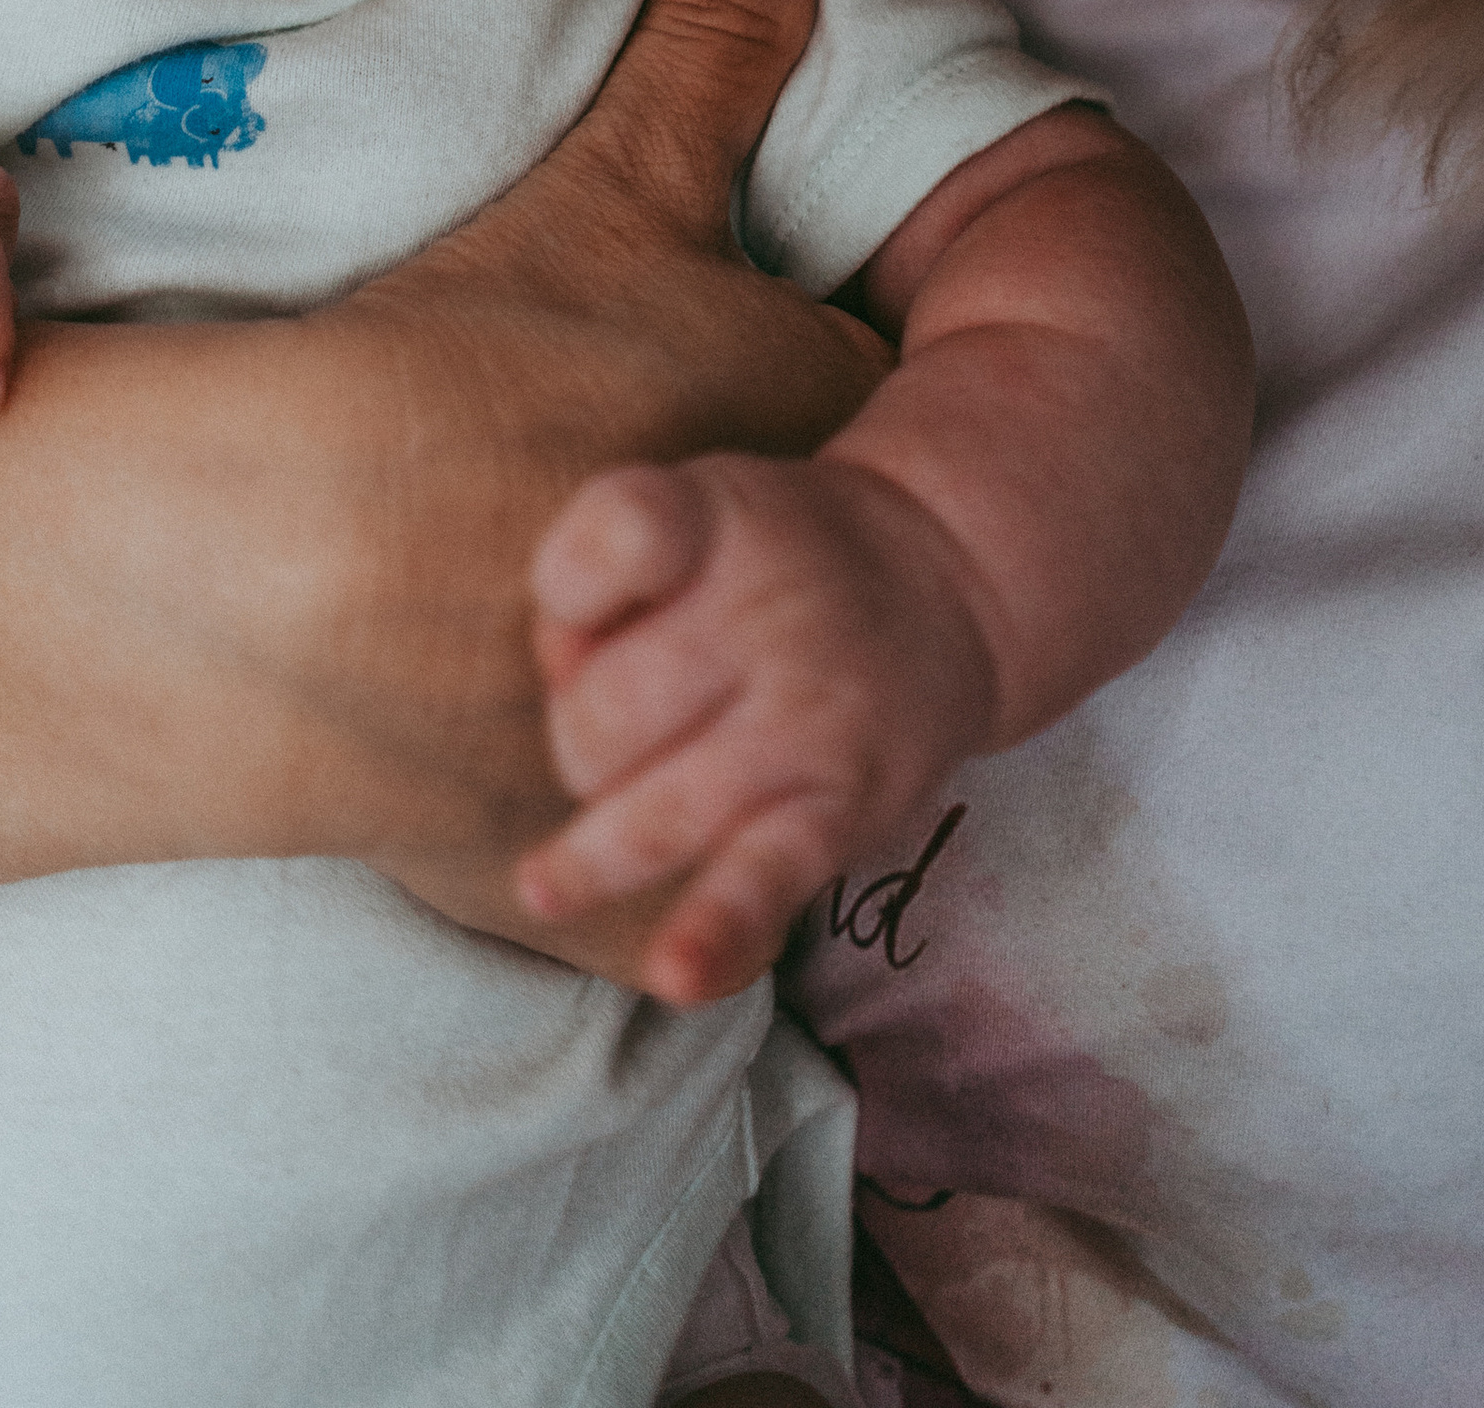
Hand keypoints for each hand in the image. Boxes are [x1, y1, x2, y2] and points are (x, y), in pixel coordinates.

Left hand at [515, 444, 996, 1006]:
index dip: (574, 585)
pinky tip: (676, 975)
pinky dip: (718, 935)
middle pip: (606, 709)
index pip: (622, 534)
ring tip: (543, 885)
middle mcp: (766, 612)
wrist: (940, 584)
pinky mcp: (840, 812)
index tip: (573, 605)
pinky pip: (765, 881)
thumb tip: (560, 680)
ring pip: (661, 808)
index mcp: (713, 519)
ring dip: (594, 854)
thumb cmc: (766, 553)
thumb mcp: (689, 508)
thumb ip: (599, 578)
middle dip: (577, 735)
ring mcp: (808, 719)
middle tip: (617, 723)